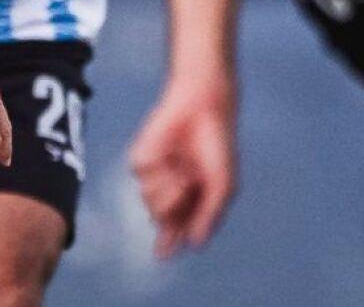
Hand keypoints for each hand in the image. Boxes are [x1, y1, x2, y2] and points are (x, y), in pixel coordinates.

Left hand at [129, 77, 236, 257]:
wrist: (202, 108)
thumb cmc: (217, 146)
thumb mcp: (222, 185)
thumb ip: (209, 215)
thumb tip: (195, 243)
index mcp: (192, 198)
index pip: (177, 226)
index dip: (169, 241)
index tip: (162, 256)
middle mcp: (171, 188)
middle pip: (160, 218)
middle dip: (174, 208)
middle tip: (188, 184)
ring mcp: (155, 174)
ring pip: (149, 202)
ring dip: (168, 190)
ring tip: (184, 169)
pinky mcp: (142, 157)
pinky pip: (141, 176)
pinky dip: (158, 170)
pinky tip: (169, 157)